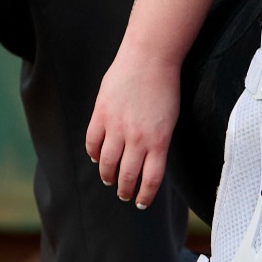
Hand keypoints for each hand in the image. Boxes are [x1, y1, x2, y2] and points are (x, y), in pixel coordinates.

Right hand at [86, 50, 181, 209]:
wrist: (150, 59)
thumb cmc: (165, 87)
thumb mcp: (169, 119)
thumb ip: (157, 141)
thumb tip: (147, 160)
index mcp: (159, 141)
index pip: (151, 179)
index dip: (145, 195)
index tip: (141, 202)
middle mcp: (137, 138)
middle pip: (126, 175)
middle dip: (124, 189)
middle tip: (123, 194)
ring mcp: (117, 127)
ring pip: (106, 163)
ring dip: (107, 175)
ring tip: (109, 179)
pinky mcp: (101, 115)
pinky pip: (92, 142)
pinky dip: (94, 154)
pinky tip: (97, 158)